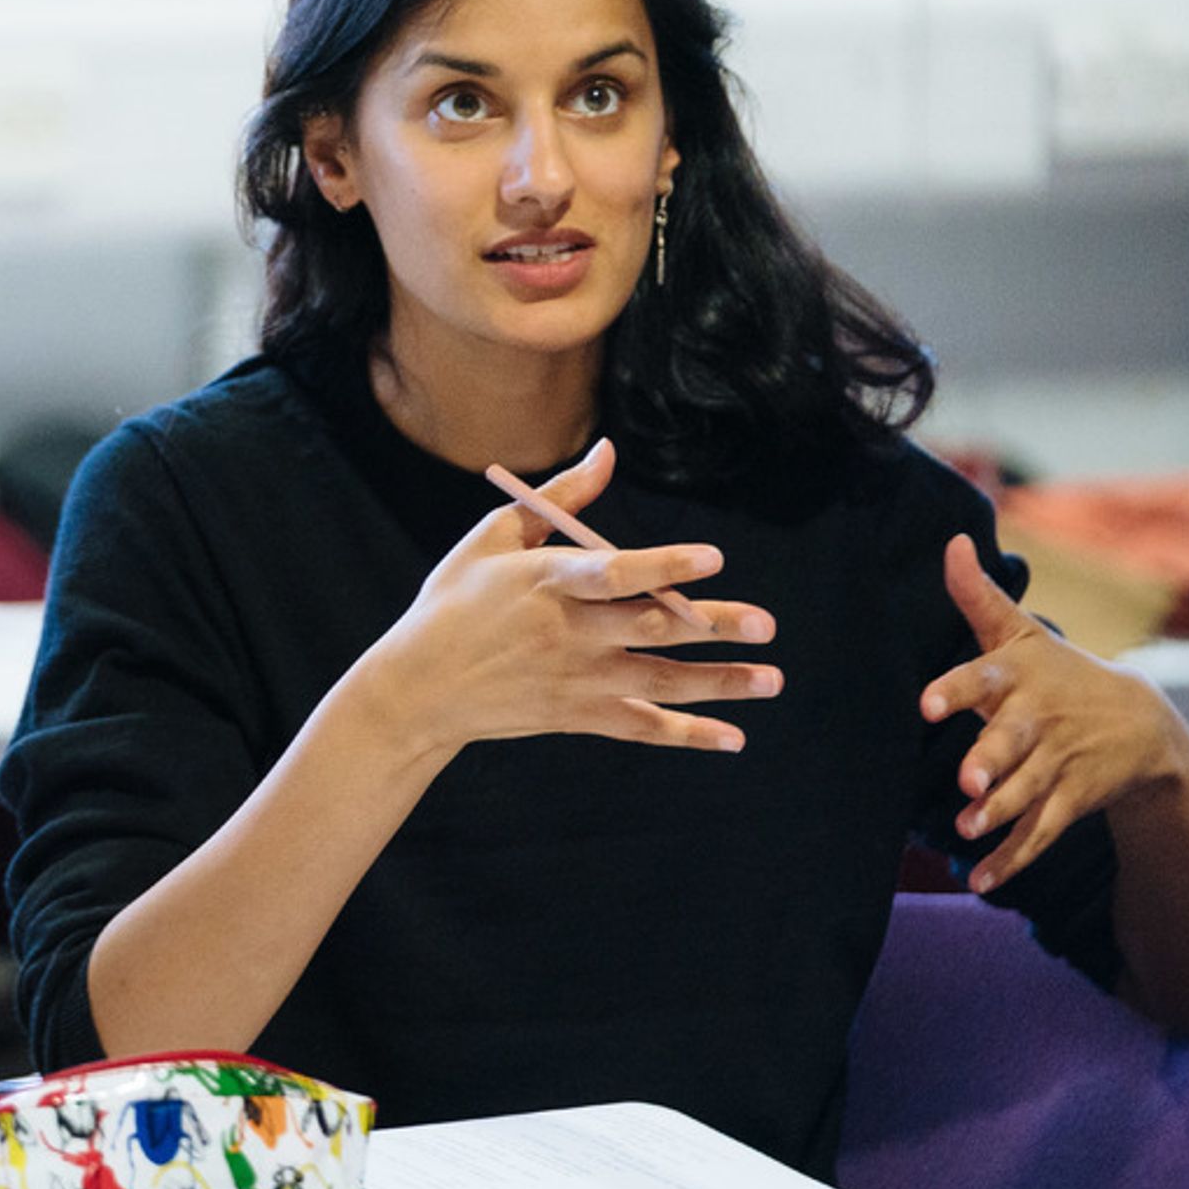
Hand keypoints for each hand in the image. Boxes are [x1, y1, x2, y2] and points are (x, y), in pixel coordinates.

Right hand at [367, 436, 780, 756]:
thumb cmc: (456, 600)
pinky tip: (733, 738)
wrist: (416, 690)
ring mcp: (574, 681)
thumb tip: (609, 449)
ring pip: (658, 682)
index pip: (614, 572)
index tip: (714, 559)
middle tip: (766, 624)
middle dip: (711, 627)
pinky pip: (640, 729)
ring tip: (771, 679)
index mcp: (545, 581)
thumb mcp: (493, 536)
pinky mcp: (575, 717)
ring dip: (718, 684)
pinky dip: (687, 735)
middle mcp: (566, 634)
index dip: (665, 565)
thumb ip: (559, 497)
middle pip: (650, 628)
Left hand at [919, 532, 1181, 893]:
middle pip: (1010, 742)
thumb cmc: (1059, 670)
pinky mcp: (1069, 801)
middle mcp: (1037, 721)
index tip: (927, 702)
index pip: (984, 676)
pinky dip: (1010, 860)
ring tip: (969, 828)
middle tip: (968, 781)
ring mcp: (1057, 765)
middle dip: (991, 761)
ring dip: (998, 814)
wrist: (1141, 723)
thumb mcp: (1022, 631)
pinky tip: (980, 881)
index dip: (957, 689)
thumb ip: (978, 596)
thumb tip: (950, 541)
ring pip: (1025, 792)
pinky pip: (1038, 834)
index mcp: (1018, 676)